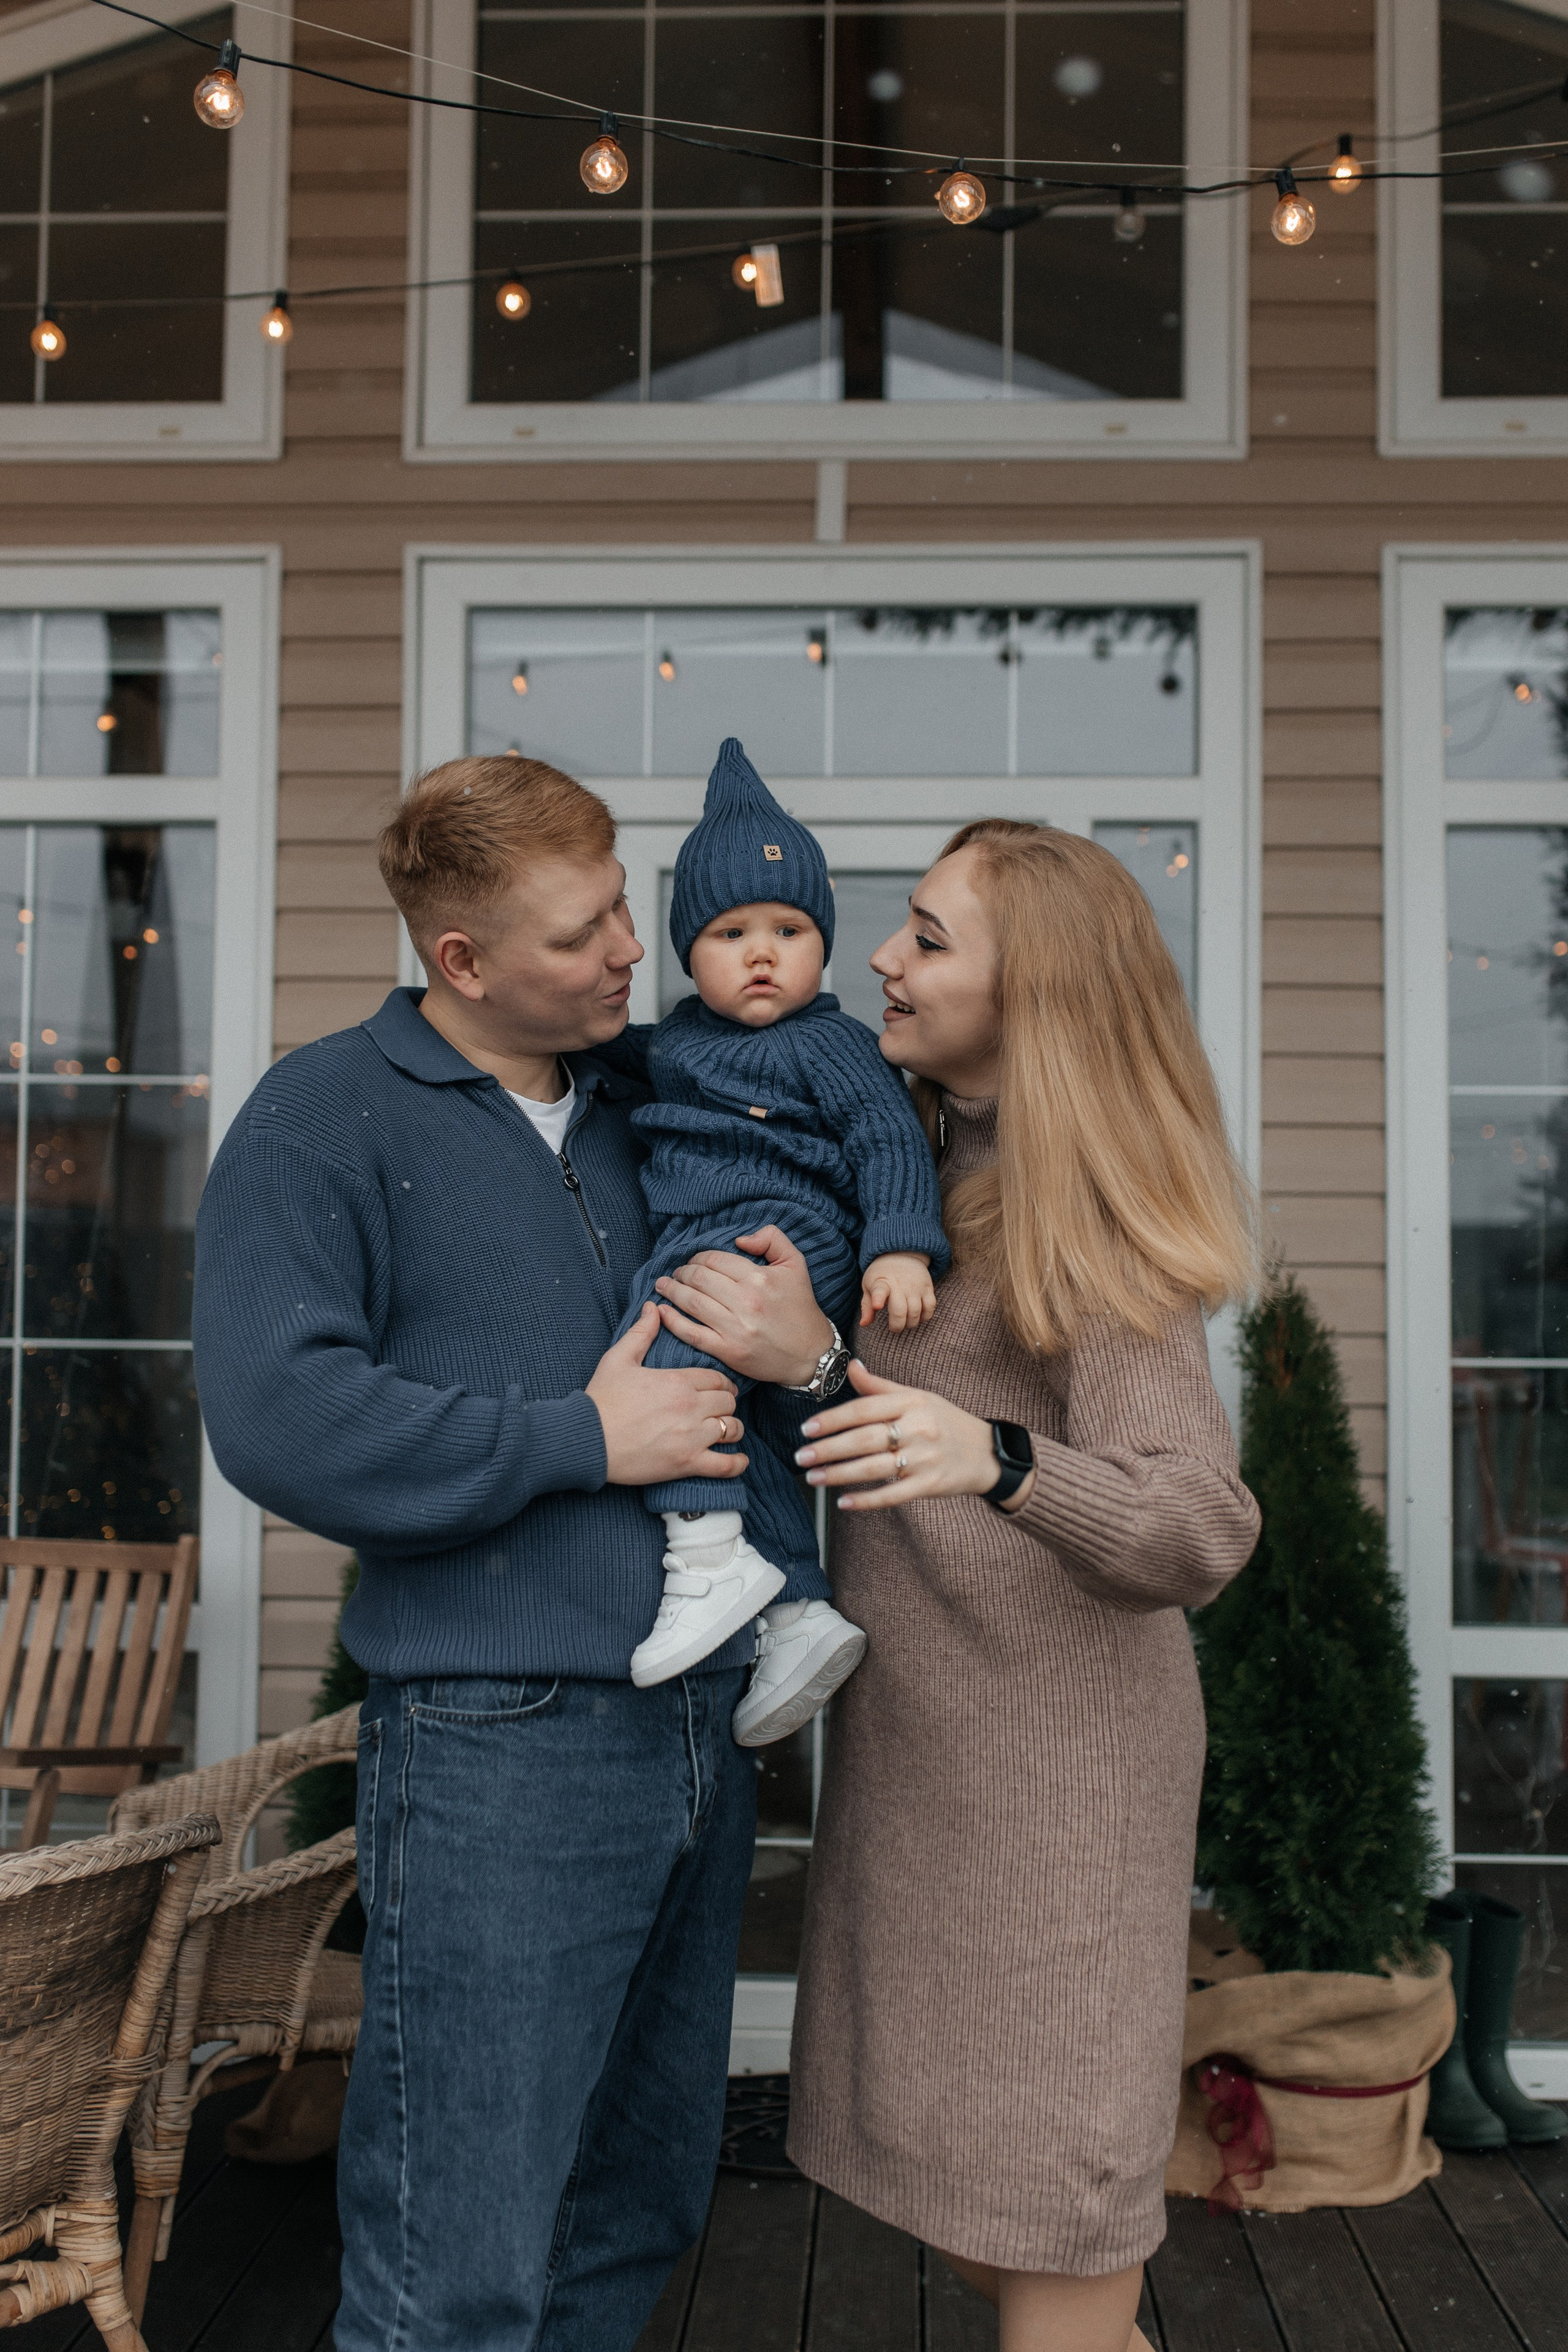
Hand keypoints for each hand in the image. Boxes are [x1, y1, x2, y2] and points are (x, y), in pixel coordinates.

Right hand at [587, 1303, 747, 1486]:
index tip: (719, 1389)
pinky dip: (737, 1463)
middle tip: (720, 1409)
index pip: (718, 1378)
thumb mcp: (618, 1359)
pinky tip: (738, 1460)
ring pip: (733, 1429)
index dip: (722, 1384)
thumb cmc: (601, 1399)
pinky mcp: (687, 1463)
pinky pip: (726, 1465)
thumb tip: (653, 1308)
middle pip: (728, 1402)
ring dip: (732, 1429)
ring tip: (726, 1431)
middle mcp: (690, 1407)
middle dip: (727, 1404)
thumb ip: (641, 1333)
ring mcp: (692, 1437)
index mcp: (678, 1381)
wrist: (586, 1439)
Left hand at [653, 1226, 834, 1386]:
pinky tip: (661, 1311)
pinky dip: (672, 1321)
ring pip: (692, 1303)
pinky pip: (692, 1333)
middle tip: (676, 1273)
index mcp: (759, 1278)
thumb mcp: (796, 1264)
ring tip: (663, 1285)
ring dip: (672, 1291)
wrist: (811, 1354)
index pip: (715, 1260)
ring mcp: (735, 1328)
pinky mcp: (728, 1351)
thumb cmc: (801, 1308)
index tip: (693, 1261)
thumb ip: (772, 1238)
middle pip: (699, 1279)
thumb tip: (739, 1239)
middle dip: (682, 1273)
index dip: (698, 1257)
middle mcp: (745, 1302)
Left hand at [794, 1359, 1036, 1515]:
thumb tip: (850, 1367)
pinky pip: (893, 1495)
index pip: (864, 1410)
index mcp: (912, 1402)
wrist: (988, 1453)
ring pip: (874, 1468)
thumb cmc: (946, 1421)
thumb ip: (880, 1387)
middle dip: (828, 1449)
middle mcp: (918, 1428)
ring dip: (839, 1474)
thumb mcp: (918, 1397)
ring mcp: (925, 1458)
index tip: (806, 1429)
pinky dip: (866, 1500)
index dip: (832, 1420)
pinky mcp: (931, 1485)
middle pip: (864, 1440)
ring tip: (814, 1478)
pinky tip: (844, 1502)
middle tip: (800, 1457)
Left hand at [859, 1252, 935, 1334]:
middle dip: (897, 1326)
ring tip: (905, 1323)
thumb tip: (864, 1324)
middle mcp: (899, 1284)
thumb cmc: (882, 1275)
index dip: (878, 1299)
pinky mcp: (927, 1287)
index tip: (877, 1306)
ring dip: (911, 1324)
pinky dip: (925, 1317)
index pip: (879, 1291)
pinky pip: (930, 1307)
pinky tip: (918, 1317)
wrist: (901, 1255)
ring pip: (916, 1313)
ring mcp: (915, 1286)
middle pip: (900, 1311)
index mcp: (881, 1283)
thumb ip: (867, 1306)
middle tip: (894, 1327)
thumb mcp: (869, 1286)